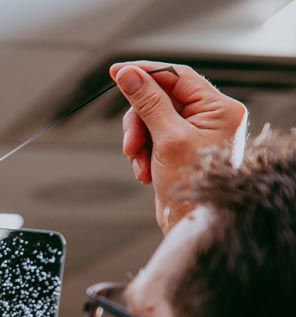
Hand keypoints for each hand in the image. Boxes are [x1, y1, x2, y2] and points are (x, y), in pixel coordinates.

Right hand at [111, 61, 247, 231]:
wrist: (192, 225)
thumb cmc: (192, 185)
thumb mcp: (167, 139)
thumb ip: (147, 102)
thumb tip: (128, 75)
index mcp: (219, 108)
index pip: (177, 75)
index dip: (145, 72)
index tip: (117, 72)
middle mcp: (209, 117)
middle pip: (159, 99)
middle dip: (139, 122)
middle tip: (130, 144)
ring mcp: (194, 133)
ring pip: (151, 120)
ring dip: (138, 142)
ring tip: (140, 164)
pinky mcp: (179, 149)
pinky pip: (152, 139)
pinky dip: (143, 154)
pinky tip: (146, 172)